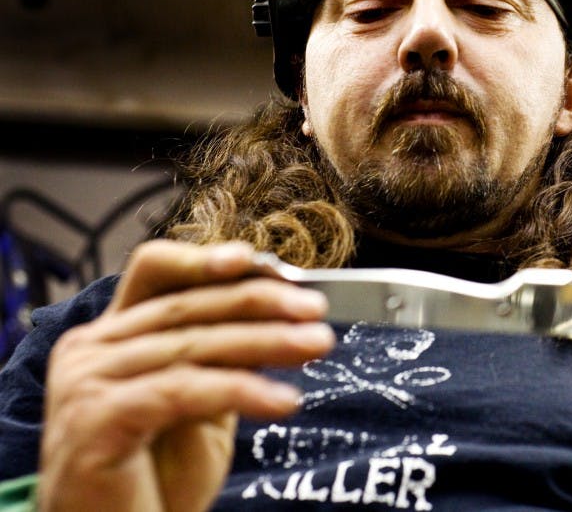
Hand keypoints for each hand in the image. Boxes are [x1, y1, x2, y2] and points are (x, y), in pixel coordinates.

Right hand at [38, 240, 334, 511]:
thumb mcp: (203, 405)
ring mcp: (86, 382)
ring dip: (266, 341)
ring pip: (192, 345)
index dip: (206, 259)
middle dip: (260, 302)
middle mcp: (90, 350)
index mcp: (110, 337)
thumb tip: (282, 310)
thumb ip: (225, 356)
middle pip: (186, 306)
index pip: (156, 272)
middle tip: (316, 308)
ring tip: (317, 344)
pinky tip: (285, 401)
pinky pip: (183, 390)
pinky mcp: (96, 418)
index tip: (266, 262)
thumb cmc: (158, 480)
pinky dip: (242, 390)